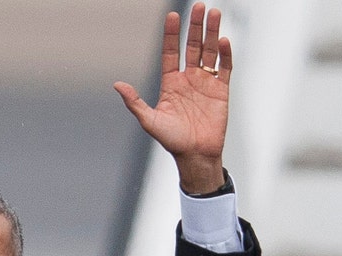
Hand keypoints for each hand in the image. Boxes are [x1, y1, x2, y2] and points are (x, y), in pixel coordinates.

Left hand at [115, 2, 231, 193]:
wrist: (195, 155)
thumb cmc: (172, 140)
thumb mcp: (149, 121)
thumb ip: (134, 102)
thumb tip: (117, 85)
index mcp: (171, 83)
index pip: (170, 52)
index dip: (171, 34)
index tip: (172, 16)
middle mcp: (188, 79)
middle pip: (193, 46)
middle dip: (195, 26)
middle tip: (198, 6)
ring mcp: (205, 83)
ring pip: (210, 52)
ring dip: (212, 33)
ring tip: (215, 13)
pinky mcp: (221, 91)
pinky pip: (224, 68)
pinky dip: (225, 55)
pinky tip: (224, 41)